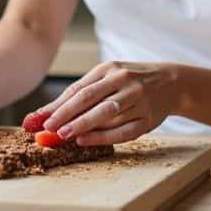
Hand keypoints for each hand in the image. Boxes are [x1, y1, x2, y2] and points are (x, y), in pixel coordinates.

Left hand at [38, 61, 178, 145]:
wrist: (171, 82)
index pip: (80, 89)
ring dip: (84, 125)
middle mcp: (124, 82)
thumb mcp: (108, 77)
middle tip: (49, 128)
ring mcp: (138, 100)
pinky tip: (86, 141)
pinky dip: (103, 137)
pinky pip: (123, 130)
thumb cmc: (130, 81)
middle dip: (68, 114)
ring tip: (64, 135)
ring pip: (107, 114)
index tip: (39, 119)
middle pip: (91, 98)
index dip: (58, 105)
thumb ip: (81, 94)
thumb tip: (46, 114)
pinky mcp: (148, 119)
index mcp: (111, 69)